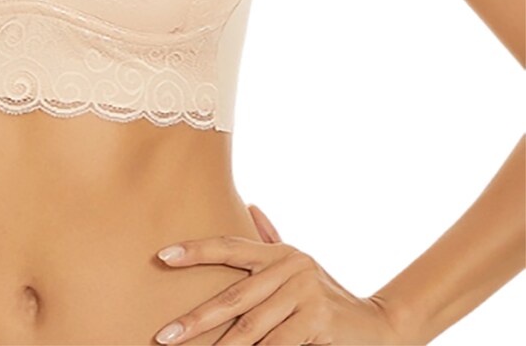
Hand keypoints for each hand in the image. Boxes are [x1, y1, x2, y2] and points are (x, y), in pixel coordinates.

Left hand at [153, 206, 401, 344]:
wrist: (378, 326)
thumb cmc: (327, 297)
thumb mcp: (299, 267)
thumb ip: (272, 241)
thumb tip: (251, 208)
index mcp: (280, 254)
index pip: (230, 246)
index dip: (195, 250)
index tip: (162, 256)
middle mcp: (290, 269)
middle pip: (233, 297)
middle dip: (196, 320)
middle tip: (164, 335)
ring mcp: (305, 296)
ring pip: (251, 330)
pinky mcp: (318, 323)